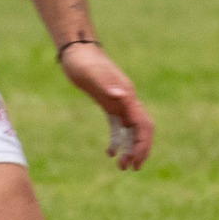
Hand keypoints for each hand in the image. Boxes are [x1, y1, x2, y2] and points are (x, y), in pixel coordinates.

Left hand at [60, 43, 153, 169]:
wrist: (76, 51)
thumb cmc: (82, 61)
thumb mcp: (91, 73)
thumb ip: (107, 83)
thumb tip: (121, 95)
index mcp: (127, 95)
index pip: (143, 124)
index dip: (142, 144)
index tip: (136, 161)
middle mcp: (127, 100)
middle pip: (142, 130)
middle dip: (140, 150)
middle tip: (130, 168)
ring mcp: (119, 102)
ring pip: (131, 130)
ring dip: (129, 148)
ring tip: (121, 166)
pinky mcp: (109, 104)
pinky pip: (118, 126)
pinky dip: (117, 140)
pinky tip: (109, 152)